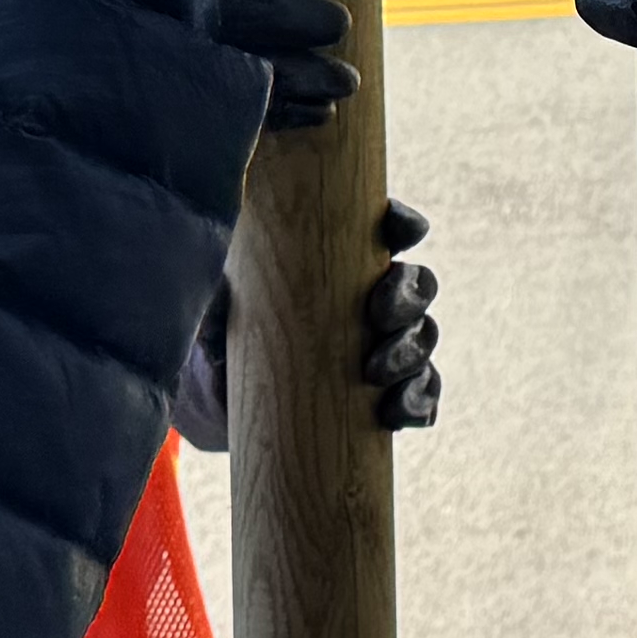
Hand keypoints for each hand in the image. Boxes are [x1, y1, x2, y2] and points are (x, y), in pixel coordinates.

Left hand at [184, 202, 440, 446]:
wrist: (224, 399)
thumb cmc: (223, 330)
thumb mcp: (213, 308)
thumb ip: (215, 304)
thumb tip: (217, 327)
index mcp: (342, 259)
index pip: (389, 229)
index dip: (404, 225)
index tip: (405, 232)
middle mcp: (375, 298)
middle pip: (417, 285)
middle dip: (407, 297)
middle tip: (379, 316)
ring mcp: (387, 347)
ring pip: (423, 339)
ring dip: (412, 353)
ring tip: (378, 375)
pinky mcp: (388, 396)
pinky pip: (423, 395)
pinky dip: (419, 403)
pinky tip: (397, 413)